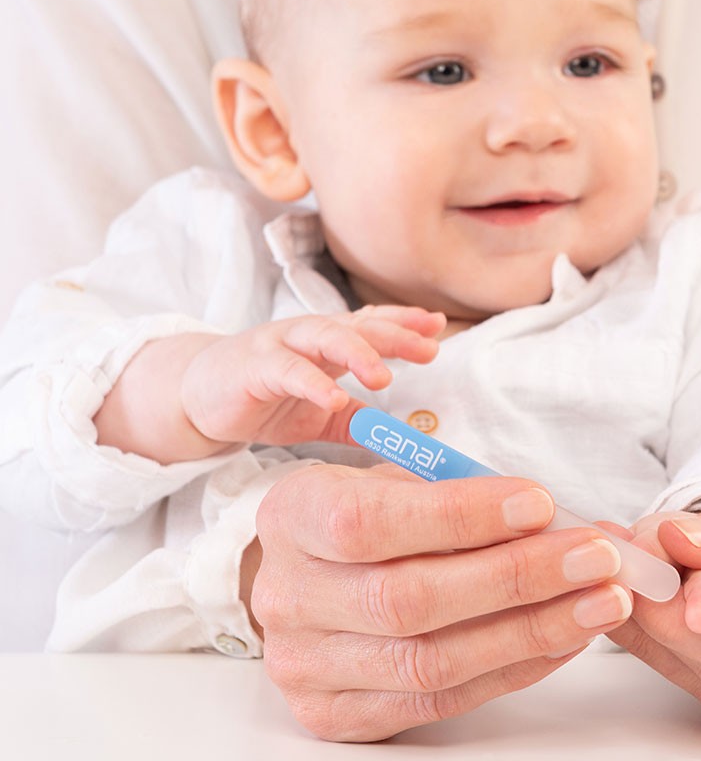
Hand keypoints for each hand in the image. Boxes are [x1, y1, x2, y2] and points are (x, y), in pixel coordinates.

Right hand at [181, 306, 443, 451]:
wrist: (197, 398)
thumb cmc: (265, 399)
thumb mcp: (319, 415)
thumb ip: (358, 422)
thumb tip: (403, 443)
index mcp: (328, 343)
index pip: (372, 324)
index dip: (405, 322)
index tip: (438, 325)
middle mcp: (308, 336)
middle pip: (357, 325)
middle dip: (394, 334)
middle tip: (428, 349)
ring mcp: (279, 346)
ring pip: (323, 336)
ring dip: (356, 352)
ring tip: (383, 375)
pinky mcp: (252, 368)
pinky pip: (285, 370)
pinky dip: (310, 382)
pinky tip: (332, 397)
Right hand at [248, 464, 634, 741]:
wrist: (313, 576)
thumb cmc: (368, 513)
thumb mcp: (395, 480)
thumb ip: (459, 493)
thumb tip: (556, 518)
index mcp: (294, 516)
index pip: (371, 521)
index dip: (460, 515)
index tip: (539, 503)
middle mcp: (289, 598)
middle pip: (407, 599)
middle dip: (516, 576)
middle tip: (596, 557)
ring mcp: (308, 667)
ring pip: (430, 661)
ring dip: (531, 629)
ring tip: (601, 600)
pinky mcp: (339, 715)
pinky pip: (440, 700)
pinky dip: (514, 667)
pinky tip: (564, 636)